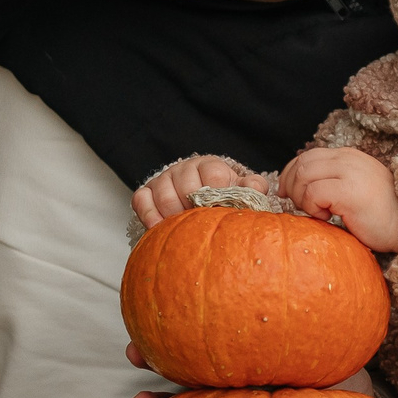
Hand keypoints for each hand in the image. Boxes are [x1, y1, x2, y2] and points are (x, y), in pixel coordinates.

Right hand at [132, 156, 276, 227]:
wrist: (200, 200)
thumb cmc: (223, 198)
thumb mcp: (241, 192)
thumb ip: (252, 189)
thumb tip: (256, 189)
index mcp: (210, 166)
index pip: (213, 175)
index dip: (218, 196)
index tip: (220, 213)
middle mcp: (185, 169)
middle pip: (186, 185)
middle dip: (195, 208)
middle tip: (202, 226)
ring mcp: (164, 180)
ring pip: (163, 194)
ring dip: (173, 215)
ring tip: (183, 231)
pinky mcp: (146, 192)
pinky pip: (142, 200)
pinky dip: (149, 215)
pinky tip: (159, 230)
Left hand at [281, 147, 397, 250]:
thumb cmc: (380, 217)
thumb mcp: (354, 189)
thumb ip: (333, 180)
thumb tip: (297, 186)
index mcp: (349, 156)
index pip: (307, 155)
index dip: (290, 173)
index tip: (286, 192)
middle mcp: (349, 159)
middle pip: (302, 163)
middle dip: (291, 186)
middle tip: (299, 207)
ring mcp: (350, 172)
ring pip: (304, 175)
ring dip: (301, 197)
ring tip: (317, 213)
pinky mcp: (350, 190)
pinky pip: (314, 192)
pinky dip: (312, 207)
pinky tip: (328, 218)